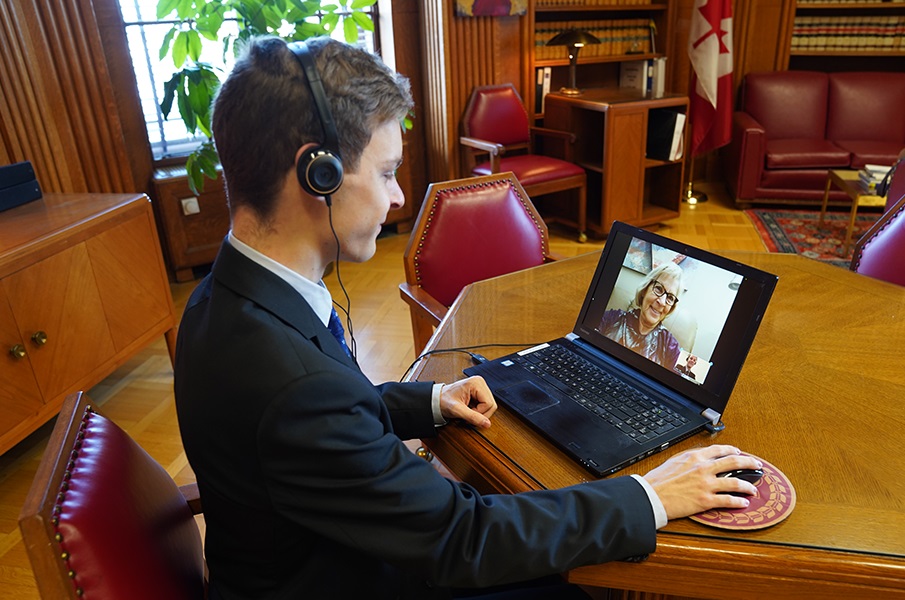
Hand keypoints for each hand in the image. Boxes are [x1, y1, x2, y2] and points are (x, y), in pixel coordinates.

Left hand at [439, 376, 496, 428]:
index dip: (480, 413)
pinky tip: (469, 409)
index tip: (468, 413)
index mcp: (476, 383)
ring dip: (479, 413)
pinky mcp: (479, 392)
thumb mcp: (457, 410)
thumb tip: (487, 423)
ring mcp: (480, 387)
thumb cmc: (444, 400)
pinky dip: (478, 410)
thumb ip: (472, 417)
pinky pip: (485, 405)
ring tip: (468, 411)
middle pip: (491, 405)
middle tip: (468, 414)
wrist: (437, 399)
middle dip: (480, 413)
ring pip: (489, 406)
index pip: (489, 404)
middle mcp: (480, 383)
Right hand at [642, 445, 763, 519]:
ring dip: (748, 485)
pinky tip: (744, 502)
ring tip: (754, 488)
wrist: (650, 495)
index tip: (738, 452)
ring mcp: (706, 484)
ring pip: (736, 482)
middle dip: (749, 463)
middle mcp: (703, 468)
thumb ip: (689, 459)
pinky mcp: (706, 500)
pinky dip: (739, 501)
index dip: (732, 450)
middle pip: (734, 462)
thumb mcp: (673, 462)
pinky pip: (728, 500)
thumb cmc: (658, 481)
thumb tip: (698, 458)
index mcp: (694, 457)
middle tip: (756, 465)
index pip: (719, 450)